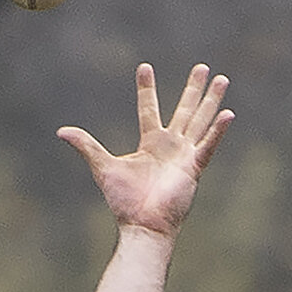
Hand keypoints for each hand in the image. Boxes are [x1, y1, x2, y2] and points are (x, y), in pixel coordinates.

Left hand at [58, 62, 232, 239]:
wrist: (142, 225)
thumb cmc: (124, 202)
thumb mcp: (102, 167)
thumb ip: (87, 146)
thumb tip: (62, 132)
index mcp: (150, 144)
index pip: (149, 109)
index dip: (146, 88)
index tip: (144, 67)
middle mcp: (170, 146)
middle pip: (184, 110)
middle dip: (193, 89)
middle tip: (202, 68)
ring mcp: (184, 156)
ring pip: (201, 121)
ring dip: (211, 101)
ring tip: (222, 79)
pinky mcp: (193, 168)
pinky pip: (208, 146)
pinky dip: (218, 131)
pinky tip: (229, 114)